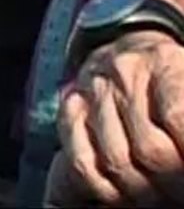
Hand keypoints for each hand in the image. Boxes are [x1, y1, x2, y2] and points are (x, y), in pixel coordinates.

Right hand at [47, 30, 183, 205]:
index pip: (178, 119)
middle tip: (178, 194)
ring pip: (115, 161)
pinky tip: (122, 194)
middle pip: (149, 149)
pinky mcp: (70, 108)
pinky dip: (103, 189)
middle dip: (170, 184)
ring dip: (140, 193)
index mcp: (166, 62)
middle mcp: (123, 71)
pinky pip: (81, 162)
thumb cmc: (175, 79)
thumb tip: (183, 152)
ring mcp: (91, 90)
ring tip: (157, 197)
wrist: (131, 48)